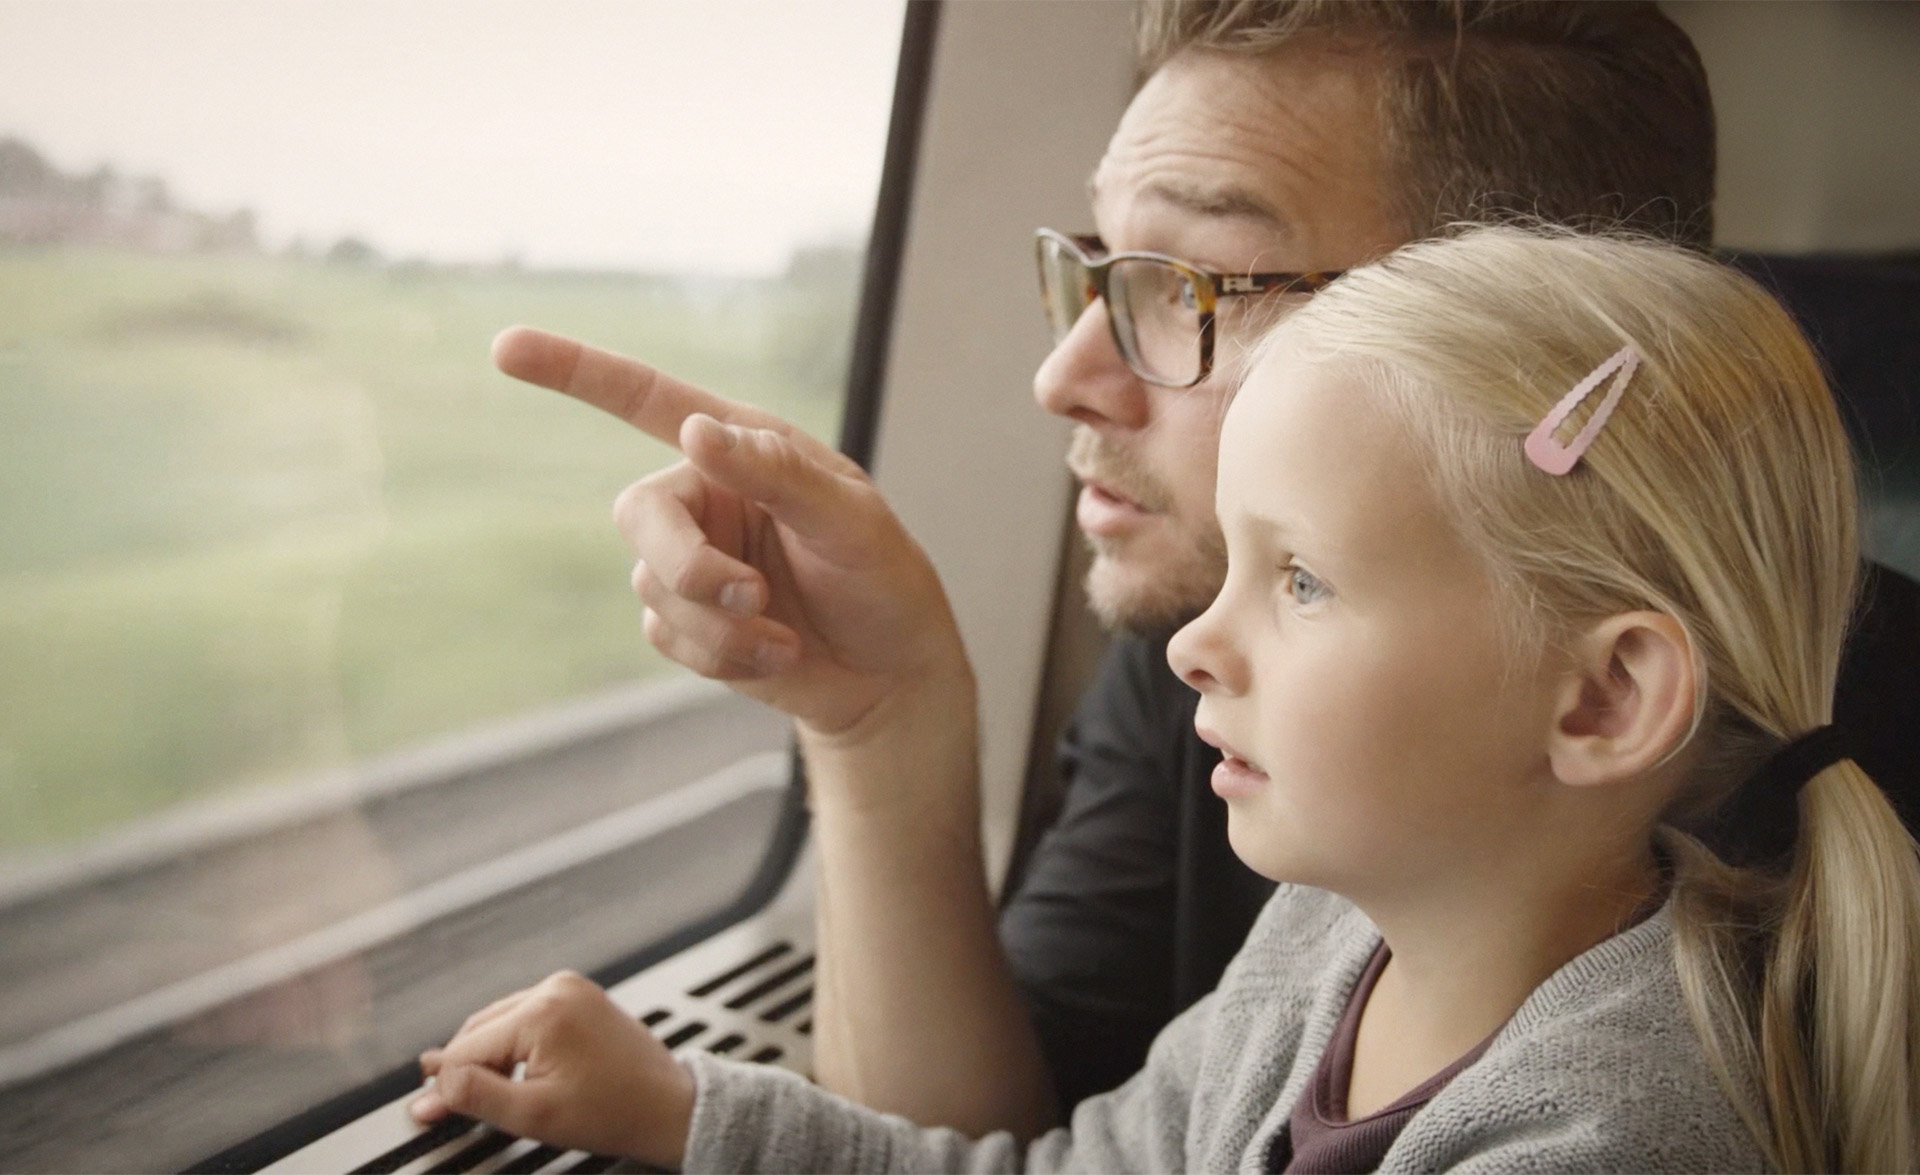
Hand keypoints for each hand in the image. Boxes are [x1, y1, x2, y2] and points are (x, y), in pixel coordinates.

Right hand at [409, 971, 693, 1167]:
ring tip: (483, 1094)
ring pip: (501, 1022)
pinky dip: (513, 1044)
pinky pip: (527, 1016)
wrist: (668, 1107)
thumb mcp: (533, 1114)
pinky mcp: (580, 996)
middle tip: (444, 1107)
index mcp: (543, 1011)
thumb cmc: (614, 1112)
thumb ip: (476, 1097)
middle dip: (463, 1068)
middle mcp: (555, 988)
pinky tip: (513, 1073)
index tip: (424, 1110)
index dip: (443, 1084)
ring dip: (486, 1055)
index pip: (468, 1049)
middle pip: (481, 1030)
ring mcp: (570, 988)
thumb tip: (433, 1088)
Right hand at [494, 326, 971, 741]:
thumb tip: (692, 430)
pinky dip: (725, 656)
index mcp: (741, 446)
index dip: (575, 371)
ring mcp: (691, 560)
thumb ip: (776, 473)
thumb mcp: (850, 520)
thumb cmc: (883, 579)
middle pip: (637, 514)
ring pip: (653, 587)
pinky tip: (777, 657)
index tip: (504, 347)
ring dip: (721, 624)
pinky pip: (668, 637)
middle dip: (687, 564)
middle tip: (750, 595)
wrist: (892, 676)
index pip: (647, 399)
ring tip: (785, 635)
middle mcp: (705, 495)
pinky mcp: (687, 624)